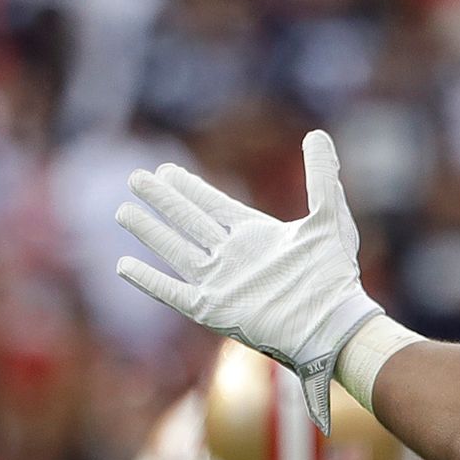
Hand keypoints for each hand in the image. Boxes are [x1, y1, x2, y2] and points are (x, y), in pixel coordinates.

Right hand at [114, 130, 381, 432]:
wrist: (334, 325)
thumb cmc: (336, 278)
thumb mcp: (330, 220)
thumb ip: (321, 178)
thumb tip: (317, 134)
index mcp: (256, 236)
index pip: (213, 205)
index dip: (190, 188)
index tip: (166, 169)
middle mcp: (234, 257)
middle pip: (189, 222)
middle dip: (163, 201)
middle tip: (136, 179)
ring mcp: (222, 283)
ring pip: (175, 250)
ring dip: (150, 231)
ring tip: (124, 211)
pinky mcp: (214, 310)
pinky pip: (173, 292)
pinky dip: (149, 280)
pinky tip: (125, 264)